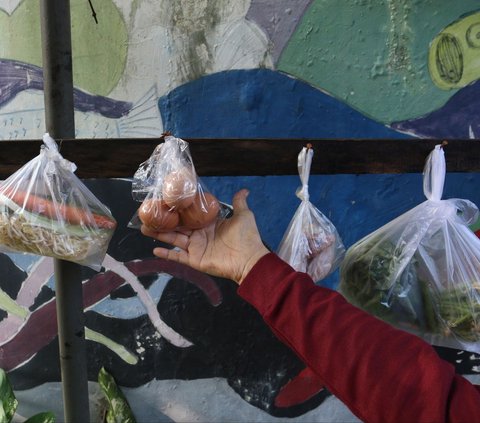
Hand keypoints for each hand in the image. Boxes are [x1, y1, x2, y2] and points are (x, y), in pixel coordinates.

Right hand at [141, 189, 269, 283]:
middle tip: (148, 215)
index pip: (189, 215)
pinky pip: (178, 257)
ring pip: (174, 239)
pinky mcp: (195, 260)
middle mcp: (200, 235)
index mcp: (209, 224)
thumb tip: (244, 190)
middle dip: (163, 221)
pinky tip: (154, 249)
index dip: (178, 210)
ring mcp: (196, 248)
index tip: (165, 202)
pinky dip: (167, 254)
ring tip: (144, 228)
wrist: (249, 259)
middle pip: (178, 227)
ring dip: (160, 235)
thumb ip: (239, 203)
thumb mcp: (243, 215)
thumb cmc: (247, 237)